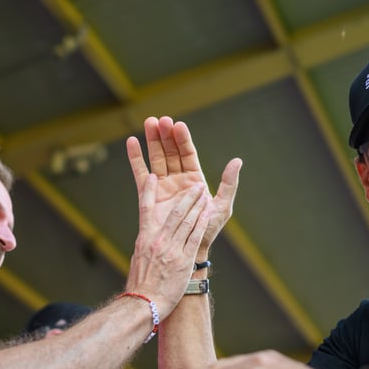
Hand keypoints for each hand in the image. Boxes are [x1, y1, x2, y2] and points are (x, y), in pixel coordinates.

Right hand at [125, 173, 209, 316]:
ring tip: (204, 194)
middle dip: (187, 197)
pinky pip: (194, 237)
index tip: (152, 176)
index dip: (148, 190)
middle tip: (196, 185)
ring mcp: (171, 249)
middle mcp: (158, 240)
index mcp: (144, 238)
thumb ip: (146, 245)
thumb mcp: (138, 259)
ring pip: (187, 222)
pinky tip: (207, 213)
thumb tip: (149, 236)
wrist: (145, 303)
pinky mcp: (183, 260)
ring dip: (197, 206)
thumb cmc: (140, 284)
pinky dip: (201, 223)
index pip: (145, 208)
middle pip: (174, 213)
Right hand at [127, 116, 241, 257]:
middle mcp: (178, 179)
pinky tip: (132, 142)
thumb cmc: (207, 229)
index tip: (178, 125)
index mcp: (194, 179)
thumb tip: (237, 161)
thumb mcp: (222, 206)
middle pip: (170, 152)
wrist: (189, 248)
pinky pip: (140, 174)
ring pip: (156, 158)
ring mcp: (163, 186)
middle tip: (161, 120)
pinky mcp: (150, 195)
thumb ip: (229, 184)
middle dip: (166, 135)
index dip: (182, 140)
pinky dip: (135, 158)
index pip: (187, 154)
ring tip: (148, 123)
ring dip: (152, 140)